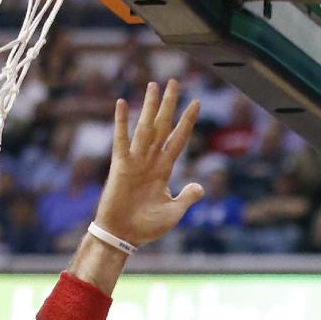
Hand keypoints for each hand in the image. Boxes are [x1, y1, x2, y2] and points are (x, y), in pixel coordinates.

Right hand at [94, 80, 202, 247]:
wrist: (123, 237)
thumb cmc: (146, 228)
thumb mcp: (173, 213)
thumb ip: (187, 198)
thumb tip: (200, 187)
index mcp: (164, 170)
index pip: (178, 139)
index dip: (187, 122)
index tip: (196, 103)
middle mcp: (150, 160)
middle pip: (163, 126)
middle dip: (169, 105)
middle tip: (174, 82)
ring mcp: (135, 161)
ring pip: (145, 127)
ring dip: (150, 106)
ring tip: (154, 85)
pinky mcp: (120, 165)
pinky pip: (122, 140)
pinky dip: (122, 122)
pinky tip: (123, 103)